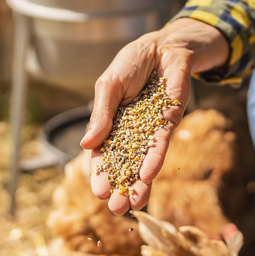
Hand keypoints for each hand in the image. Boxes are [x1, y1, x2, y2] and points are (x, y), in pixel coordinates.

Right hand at [80, 18, 229, 214]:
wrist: (164, 46)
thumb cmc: (133, 63)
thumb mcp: (109, 86)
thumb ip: (101, 115)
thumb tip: (86, 144)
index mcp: (111, 125)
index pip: (103, 155)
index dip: (101, 174)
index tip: (98, 192)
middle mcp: (131, 132)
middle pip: (124, 165)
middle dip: (121, 187)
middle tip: (115, 209)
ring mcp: (151, 130)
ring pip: (143, 162)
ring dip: (139, 184)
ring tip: (133, 205)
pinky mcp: (169, 122)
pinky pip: (160, 145)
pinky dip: (154, 160)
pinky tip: (148, 176)